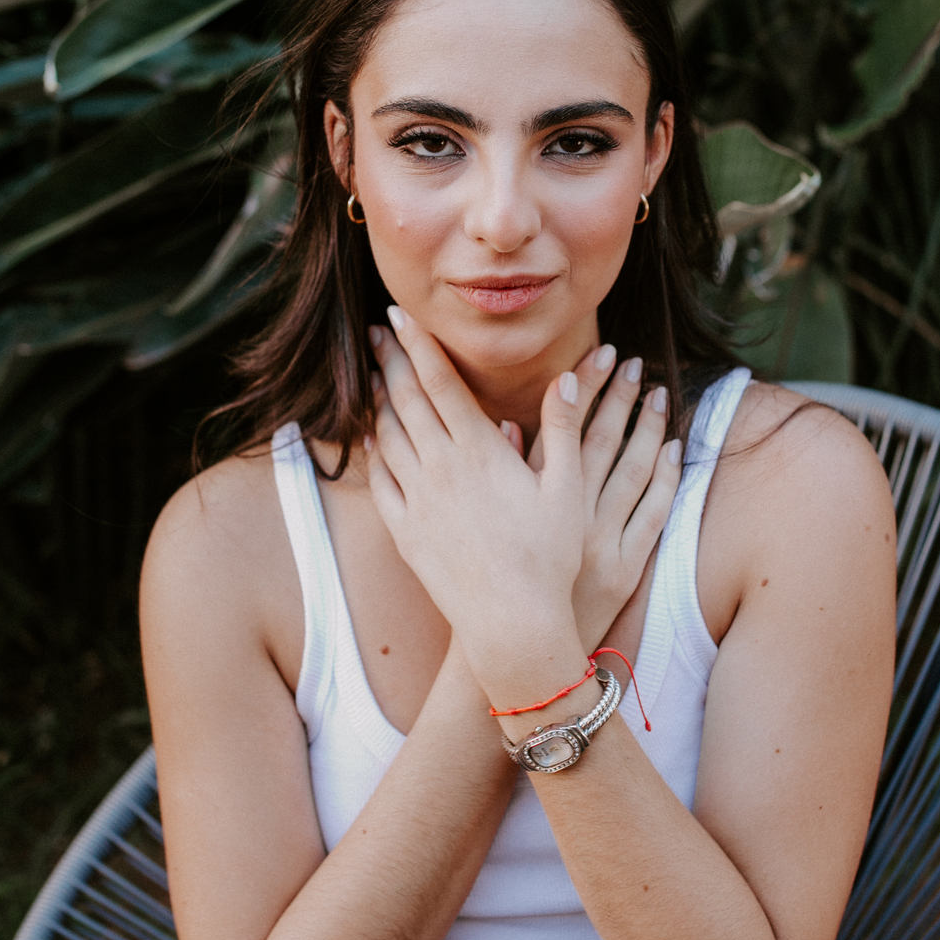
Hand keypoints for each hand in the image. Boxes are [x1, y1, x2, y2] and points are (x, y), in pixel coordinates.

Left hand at [365, 309, 587, 707]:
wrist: (511, 623)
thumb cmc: (549, 559)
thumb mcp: (567, 490)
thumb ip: (564, 430)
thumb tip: (566, 380)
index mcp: (480, 452)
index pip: (440, 383)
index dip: (418, 345)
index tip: (400, 316)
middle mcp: (441, 469)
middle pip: (405, 401)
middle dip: (390, 360)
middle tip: (375, 332)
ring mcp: (418, 501)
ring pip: (388, 436)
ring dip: (378, 400)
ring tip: (373, 375)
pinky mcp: (406, 532)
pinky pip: (382, 481)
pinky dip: (374, 451)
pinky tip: (372, 438)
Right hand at [503, 348, 682, 653]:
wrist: (514, 644)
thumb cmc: (494, 580)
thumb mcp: (495, 522)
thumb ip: (505, 471)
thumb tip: (508, 422)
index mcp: (534, 498)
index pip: (565, 428)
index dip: (585, 388)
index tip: (601, 352)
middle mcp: (569, 513)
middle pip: (601, 442)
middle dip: (619, 397)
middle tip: (633, 361)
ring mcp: (600, 539)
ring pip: (631, 471)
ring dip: (646, 429)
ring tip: (656, 392)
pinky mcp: (624, 568)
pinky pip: (652, 514)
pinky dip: (665, 479)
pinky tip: (674, 449)